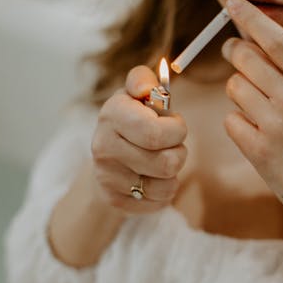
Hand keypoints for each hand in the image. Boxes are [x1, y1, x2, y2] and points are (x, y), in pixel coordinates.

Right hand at [89, 66, 188, 214]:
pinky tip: (152, 180)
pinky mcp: (115, 201)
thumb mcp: (134, 95)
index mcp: (112, 114)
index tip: (173, 124)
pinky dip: (164, 192)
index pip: (156, 133)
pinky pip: (159, 202)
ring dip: (173, 173)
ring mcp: (107, 176)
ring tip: (162, 162)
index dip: (176, 130)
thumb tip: (151, 79)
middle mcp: (103, 146)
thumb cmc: (130, 123)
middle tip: (172, 145)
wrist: (104, 161)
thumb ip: (144, 80)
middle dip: (179, 152)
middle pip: (167, 162)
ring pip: (166, 184)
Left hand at [220, 0, 282, 224]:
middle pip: (246, 57)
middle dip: (236, 50)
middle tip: (236, 51)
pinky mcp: (257, 150)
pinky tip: (257, 129)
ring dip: (240, 88)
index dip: (251, 18)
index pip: (278, 40)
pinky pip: (231, 120)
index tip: (234, 3)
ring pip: (235, 87)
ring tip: (256, 100)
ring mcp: (274, 126)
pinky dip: (239, 121)